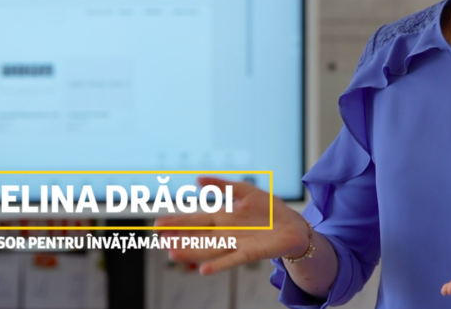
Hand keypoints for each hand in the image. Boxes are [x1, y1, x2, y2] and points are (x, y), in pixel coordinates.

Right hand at [153, 176, 311, 274]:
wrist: (292, 226)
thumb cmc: (269, 209)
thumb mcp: (245, 191)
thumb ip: (222, 185)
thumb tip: (197, 180)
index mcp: (222, 216)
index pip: (195, 219)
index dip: (177, 222)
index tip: (157, 224)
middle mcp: (225, 232)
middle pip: (198, 236)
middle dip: (179, 238)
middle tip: (158, 239)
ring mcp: (236, 244)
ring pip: (209, 249)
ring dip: (191, 252)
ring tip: (172, 254)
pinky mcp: (250, 253)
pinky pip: (231, 260)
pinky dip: (217, 265)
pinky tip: (203, 270)